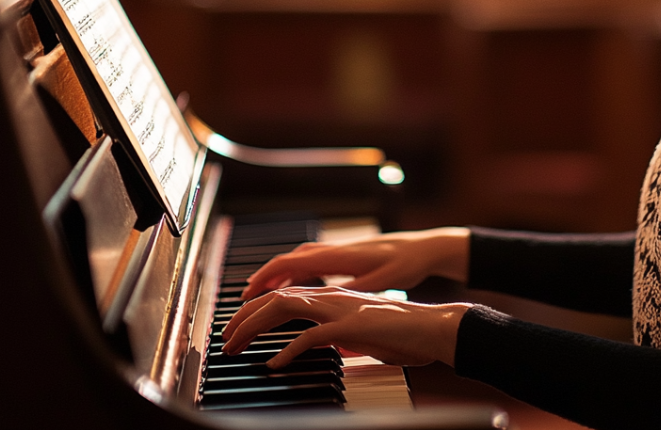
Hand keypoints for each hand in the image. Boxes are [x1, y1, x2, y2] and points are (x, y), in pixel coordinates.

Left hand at [221, 286, 471, 366]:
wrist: (435, 328)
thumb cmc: (404, 333)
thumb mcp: (363, 333)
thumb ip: (340, 335)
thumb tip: (323, 345)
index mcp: (334, 297)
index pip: (285, 295)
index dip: (256, 309)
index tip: (237, 327)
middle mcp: (333, 297)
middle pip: (277, 297)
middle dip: (244, 317)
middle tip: (225, 339)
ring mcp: (342, 309)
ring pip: (286, 308)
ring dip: (255, 327)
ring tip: (237, 346)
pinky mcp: (351, 326)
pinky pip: (311, 337)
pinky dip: (288, 351)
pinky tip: (274, 365)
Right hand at [240, 227, 470, 299]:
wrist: (422, 248)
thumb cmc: (404, 263)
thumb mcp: (380, 282)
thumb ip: (352, 291)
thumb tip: (326, 301)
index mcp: (336, 256)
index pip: (290, 263)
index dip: (265, 278)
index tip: (247, 293)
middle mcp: (332, 250)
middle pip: (287, 261)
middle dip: (263, 278)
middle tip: (244, 299)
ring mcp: (337, 252)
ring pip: (296, 260)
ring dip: (276, 275)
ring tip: (260, 293)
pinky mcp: (343, 256)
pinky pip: (309, 262)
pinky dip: (293, 272)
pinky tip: (291, 285)